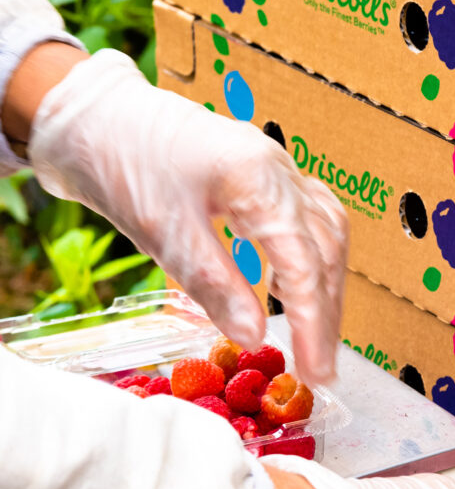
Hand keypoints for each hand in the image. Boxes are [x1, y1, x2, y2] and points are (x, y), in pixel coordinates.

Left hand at [27, 50, 347, 383]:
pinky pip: (308, 218)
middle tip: (321, 369)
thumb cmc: (121, 163)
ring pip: (326, 232)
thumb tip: (255, 337)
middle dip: (327, 313)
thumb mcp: (164, 233)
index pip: (304, 263)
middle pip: (326, 249)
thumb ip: (215, 285)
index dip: (314, 323)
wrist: (92, 116)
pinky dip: (311, 259)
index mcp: (258, 178)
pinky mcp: (262, 174)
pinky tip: (298, 286)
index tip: (316, 372)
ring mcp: (275, 167)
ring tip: (317, 336)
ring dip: (326, 287)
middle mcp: (279, 169)